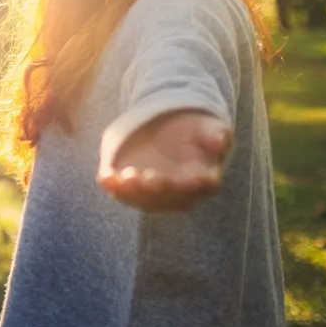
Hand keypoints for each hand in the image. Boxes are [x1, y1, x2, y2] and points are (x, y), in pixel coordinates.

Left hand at [97, 110, 230, 211]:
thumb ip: (215, 134)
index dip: (196, 184)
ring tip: (121, 178)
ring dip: (132, 192)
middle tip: (146, 178)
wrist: (170, 129)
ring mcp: (154, 194)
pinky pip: (122, 192)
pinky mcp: (132, 188)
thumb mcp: (207, 127)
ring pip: (144, 199)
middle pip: (169, 197)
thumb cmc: (194, 130)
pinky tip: (104, 178)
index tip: (193, 178)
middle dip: (158, 188)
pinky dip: (112, 186)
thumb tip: (221, 140)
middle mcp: (178, 193)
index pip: (202, 186)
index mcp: (203, 178)